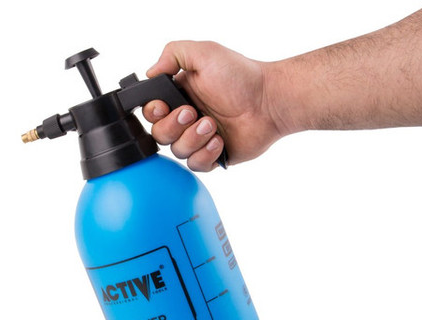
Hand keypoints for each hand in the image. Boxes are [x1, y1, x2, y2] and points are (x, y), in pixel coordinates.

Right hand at [143, 41, 283, 170]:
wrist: (269, 101)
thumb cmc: (242, 76)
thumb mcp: (204, 52)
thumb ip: (173, 53)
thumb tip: (151, 71)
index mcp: (180, 95)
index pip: (151, 111)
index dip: (153, 112)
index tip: (164, 106)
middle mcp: (186, 118)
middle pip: (159, 134)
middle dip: (174, 125)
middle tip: (194, 113)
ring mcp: (198, 138)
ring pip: (177, 151)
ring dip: (193, 138)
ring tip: (213, 125)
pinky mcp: (212, 155)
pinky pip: (195, 165)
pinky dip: (205, 154)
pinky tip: (220, 141)